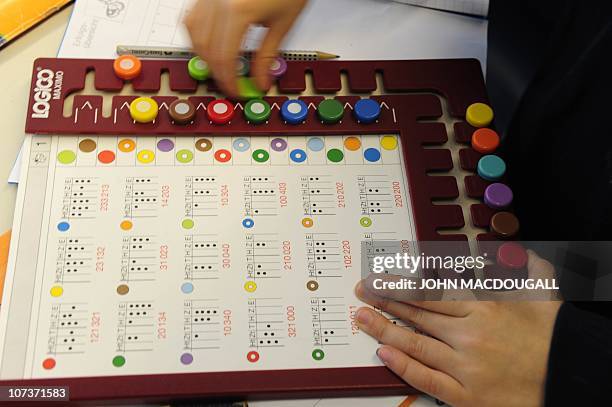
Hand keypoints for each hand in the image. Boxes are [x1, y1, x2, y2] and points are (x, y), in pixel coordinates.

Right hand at [185, 0, 307, 96]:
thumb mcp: (283, 23)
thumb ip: (267, 56)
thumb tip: (260, 82)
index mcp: (238, 9)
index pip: (225, 57)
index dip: (229, 80)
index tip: (236, 90)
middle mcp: (217, 0)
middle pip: (205, 47)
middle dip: (216, 71)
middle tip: (230, 83)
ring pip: (193, 31)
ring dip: (204, 54)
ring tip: (221, 66)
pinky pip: (193, 15)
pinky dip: (198, 33)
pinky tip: (212, 42)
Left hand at [355, 251, 561, 406]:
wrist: (575, 379)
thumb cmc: (557, 340)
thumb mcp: (546, 297)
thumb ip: (532, 270)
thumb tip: (527, 253)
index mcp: (484, 308)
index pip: (429, 293)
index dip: (399, 285)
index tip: (379, 279)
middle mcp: (469, 334)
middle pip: (417, 314)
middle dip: (385, 301)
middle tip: (362, 292)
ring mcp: (465, 366)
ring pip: (415, 343)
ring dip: (384, 328)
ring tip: (362, 318)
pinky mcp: (467, 396)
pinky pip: (427, 379)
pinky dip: (402, 365)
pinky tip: (384, 353)